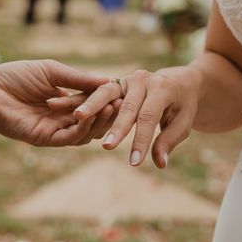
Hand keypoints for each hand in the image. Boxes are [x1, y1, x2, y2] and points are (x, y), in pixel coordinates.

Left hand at [0, 60, 115, 146]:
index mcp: (65, 101)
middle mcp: (63, 118)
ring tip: (110, 108)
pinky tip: (90, 116)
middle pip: (94, 121)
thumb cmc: (16, 75)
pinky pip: (70, 138)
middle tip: (121, 104)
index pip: (94, 104)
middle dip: (108, 114)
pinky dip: (83, 128)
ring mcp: (55, 130)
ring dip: (99, 122)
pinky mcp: (45, 139)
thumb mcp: (52, 71)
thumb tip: (108, 80)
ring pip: (85, 133)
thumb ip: (79, 79)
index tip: (122, 92)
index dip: (107, 100)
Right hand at [56, 66, 202, 167]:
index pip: (149, 117)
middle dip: (116, 127)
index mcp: (162, 88)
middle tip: (107, 147)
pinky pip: (94, 90)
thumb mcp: (183, 123)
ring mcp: (127, 78)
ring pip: (105, 92)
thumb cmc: (182, 106)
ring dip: (90, 105)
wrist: (179, 81)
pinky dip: (79, 98)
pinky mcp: (114, 82)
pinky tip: (59, 106)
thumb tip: (159, 163)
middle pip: (126, 105)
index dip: (142, 140)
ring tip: (76, 118)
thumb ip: (169, 141)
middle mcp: (143, 79)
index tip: (135, 162)